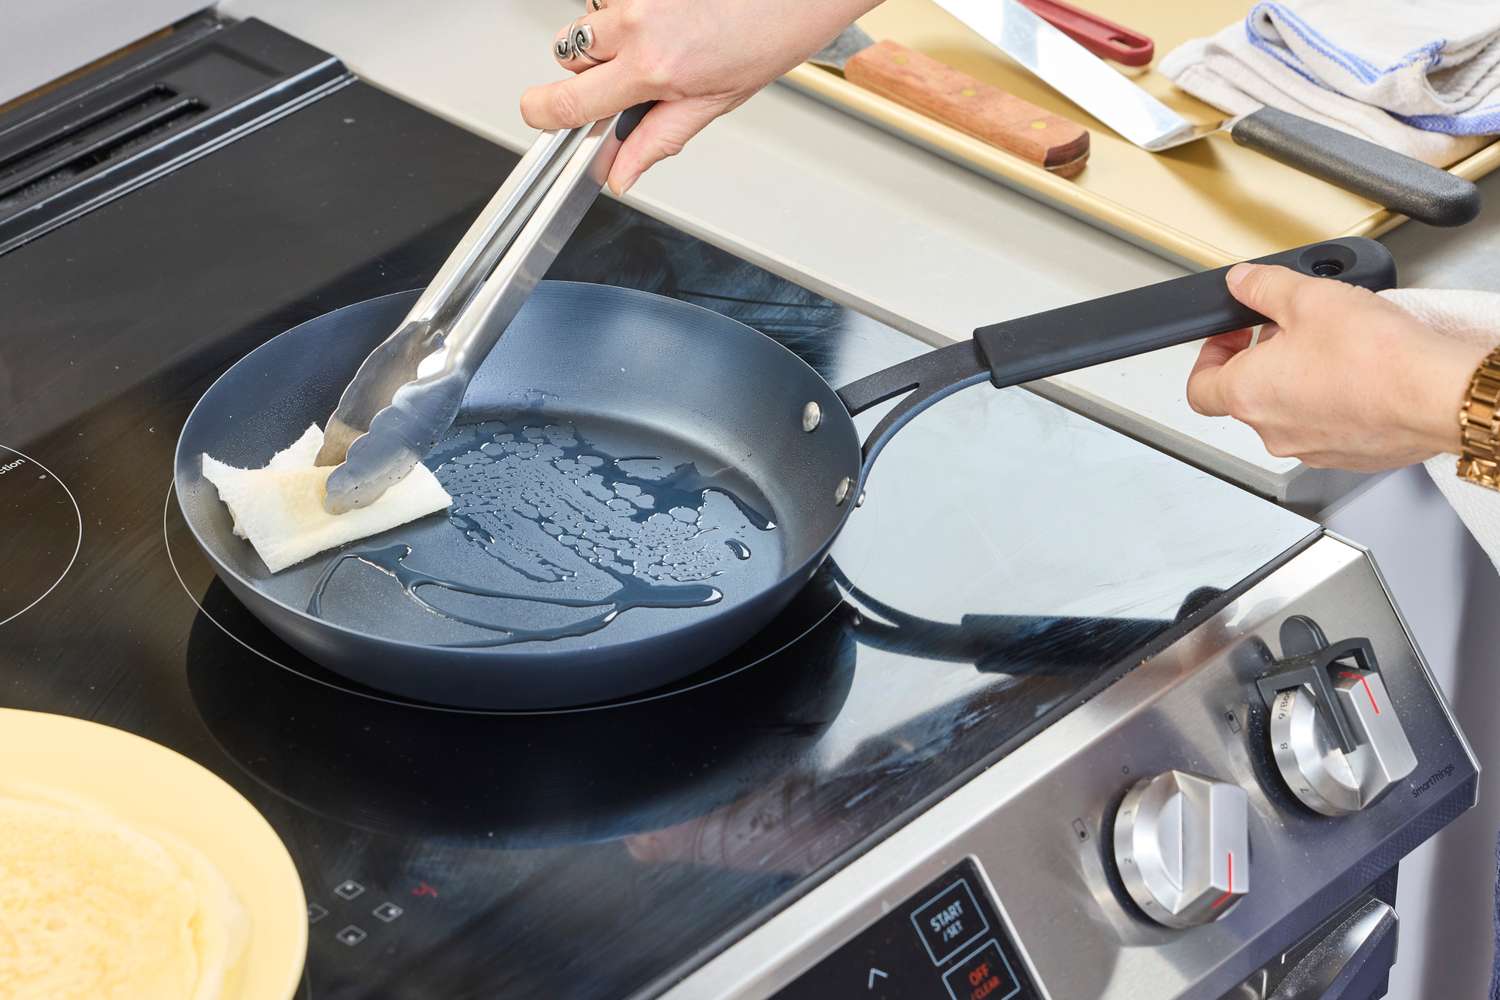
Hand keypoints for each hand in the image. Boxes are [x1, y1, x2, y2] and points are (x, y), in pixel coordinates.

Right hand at [521, 0, 879, 193]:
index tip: (539, 116)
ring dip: (612, 31)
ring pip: (589, 18)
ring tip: (663, 32)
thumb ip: (657, 138)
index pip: (567, 101)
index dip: (543, 114)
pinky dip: (629, 5)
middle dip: (588, 67)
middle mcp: (637, 24)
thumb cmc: (768, 36)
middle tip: (632, 71)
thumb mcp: (714, 102)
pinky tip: (666, 10)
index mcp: (652, 69)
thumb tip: (620, 174)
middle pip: (568, 54)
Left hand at [1186, 263, 1488, 471]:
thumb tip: (1242, 282)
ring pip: (1288, 412)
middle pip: (1247, 396)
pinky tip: (1359, 375)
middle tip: (1289, 330)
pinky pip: (1327, 427)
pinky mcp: (1348, 456)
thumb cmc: (1374, 356)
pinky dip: (1333, 402)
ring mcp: (1310, 449)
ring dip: (1298, 381)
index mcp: (1247, 395)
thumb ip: (1263, 287)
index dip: (1209, 357)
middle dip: (1262, 360)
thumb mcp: (1308, 297)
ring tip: (1331, 348)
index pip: (1198, 387)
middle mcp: (1272, 431)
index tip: (1231, 336)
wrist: (1436, 394)